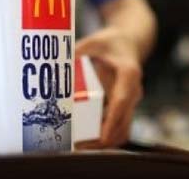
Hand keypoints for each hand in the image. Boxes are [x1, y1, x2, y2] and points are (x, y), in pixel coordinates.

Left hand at [75, 27, 142, 147]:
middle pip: (123, 123)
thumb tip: (54, 65)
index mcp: (128, 74)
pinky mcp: (125, 107)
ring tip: (77, 146)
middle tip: (77, 146)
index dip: (111, 121)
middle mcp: (134, 91)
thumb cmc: (110, 42)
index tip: (100, 136)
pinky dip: (104, 136)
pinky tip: (84, 139)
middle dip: (103, 139)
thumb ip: (77, 52)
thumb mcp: (93, 41)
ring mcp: (131, 101)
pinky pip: (118, 127)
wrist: (129, 42)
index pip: (121, 102)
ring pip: (123, 130)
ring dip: (103, 141)